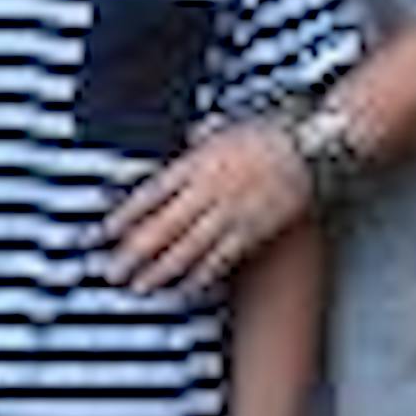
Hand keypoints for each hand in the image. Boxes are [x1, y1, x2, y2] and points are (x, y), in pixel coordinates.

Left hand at [105, 116, 310, 293]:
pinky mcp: (254, 230)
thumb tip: (189, 136)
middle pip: (162, 226)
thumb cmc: (271, 132)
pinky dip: (201, 275)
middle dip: (133, 252)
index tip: (102, 234)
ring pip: (188, 247)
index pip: (150, 193)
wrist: (313, 145)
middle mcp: (208, 189)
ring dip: (160, 270)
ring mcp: (231, 212)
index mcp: (196, 162)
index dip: (124, 215)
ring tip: (138, 287)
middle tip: (110, 272)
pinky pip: (222, 258)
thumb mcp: (226, 127)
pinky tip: (184, 289)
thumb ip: (202, 138)